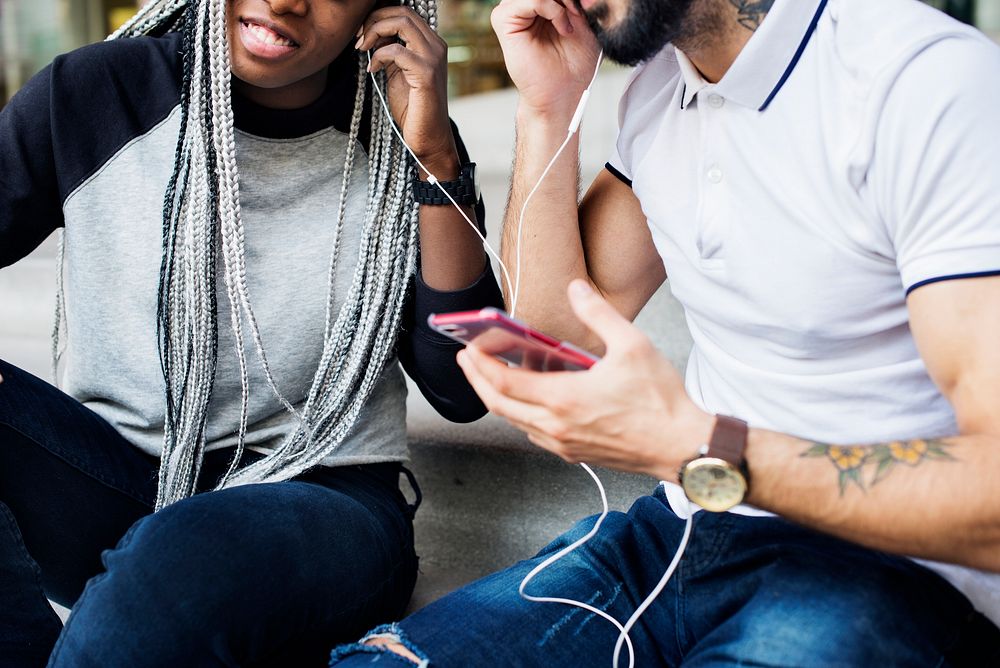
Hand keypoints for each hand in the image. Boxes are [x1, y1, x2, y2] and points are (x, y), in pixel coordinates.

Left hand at [358, 7, 458, 176]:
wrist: (428, 137)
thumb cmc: (413, 108)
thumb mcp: (398, 72)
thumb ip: (390, 51)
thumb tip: (371, 34)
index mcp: (431, 43)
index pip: (405, 13)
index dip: (379, 17)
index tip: (361, 33)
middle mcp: (436, 46)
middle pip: (402, 12)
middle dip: (374, 20)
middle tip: (358, 39)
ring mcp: (433, 58)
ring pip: (401, 23)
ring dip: (374, 32)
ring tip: (362, 49)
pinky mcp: (426, 73)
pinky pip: (396, 50)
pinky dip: (378, 56)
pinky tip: (373, 70)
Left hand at [457, 280, 713, 479]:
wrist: (682, 446)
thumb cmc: (661, 401)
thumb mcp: (632, 345)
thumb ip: (598, 314)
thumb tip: (576, 289)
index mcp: (564, 399)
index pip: (503, 382)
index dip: (480, 365)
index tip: (467, 348)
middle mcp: (556, 426)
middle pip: (499, 404)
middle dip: (478, 380)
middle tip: (467, 360)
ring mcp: (563, 444)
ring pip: (515, 420)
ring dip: (501, 397)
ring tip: (500, 371)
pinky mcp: (574, 453)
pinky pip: (534, 432)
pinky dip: (523, 412)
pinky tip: (534, 395)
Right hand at [490, 0, 600, 114]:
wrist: (563, 93)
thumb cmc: (574, 64)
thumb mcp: (583, 21)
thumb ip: (575, 2)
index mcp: (540, 5)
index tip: (584, 7)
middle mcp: (523, 5)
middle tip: (580, 11)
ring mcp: (512, 12)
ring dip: (562, 1)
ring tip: (570, 22)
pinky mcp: (504, 21)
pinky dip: (552, 8)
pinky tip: (563, 27)